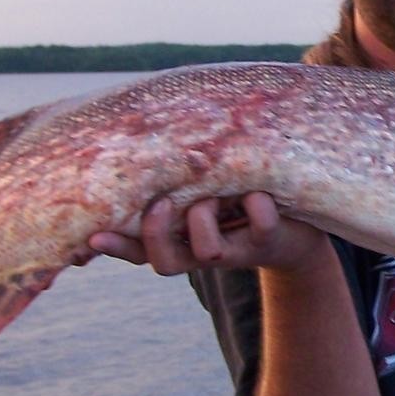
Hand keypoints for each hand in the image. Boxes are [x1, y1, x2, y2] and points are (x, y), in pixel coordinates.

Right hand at [87, 192, 326, 276]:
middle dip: (155, 234)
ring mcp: (236, 248)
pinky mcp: (269, 240)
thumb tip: (137, 133)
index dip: (115, 246)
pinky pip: (260, 226)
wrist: (301, 223)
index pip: (137, 248)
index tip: (92, 236)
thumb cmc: (240, 192)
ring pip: (206, 251)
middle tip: (160, 205)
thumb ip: (176, 173)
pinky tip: (259, 193)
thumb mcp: (205, 183)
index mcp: (180, 236)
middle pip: (163, 262)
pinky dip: (257, 207)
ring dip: (204, 220)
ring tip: (217, 196)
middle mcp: (202, 249)